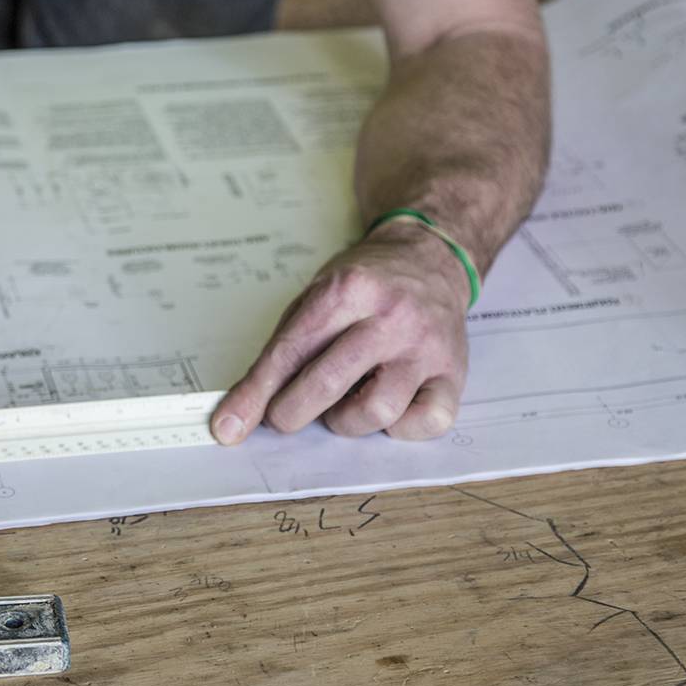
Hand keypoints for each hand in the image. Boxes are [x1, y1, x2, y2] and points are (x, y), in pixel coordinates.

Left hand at [210, 223, 470, 443]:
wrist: (431, 258)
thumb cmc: (365, 284)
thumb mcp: (315, 296)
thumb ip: (282, 348)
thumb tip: (242, 408)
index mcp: (349, 289)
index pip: (292, 351)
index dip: (256, 394)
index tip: (230, 426)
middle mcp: (392, 317)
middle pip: (329, 383)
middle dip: (292, 412)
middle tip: (284, 415)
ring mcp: (428, 346)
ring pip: (378, 411)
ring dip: (346, 421)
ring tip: (340, 405)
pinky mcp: (455, 372)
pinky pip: (428, 423)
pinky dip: (400, 428)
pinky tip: (387, 408)